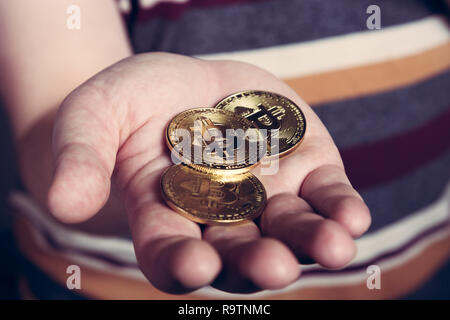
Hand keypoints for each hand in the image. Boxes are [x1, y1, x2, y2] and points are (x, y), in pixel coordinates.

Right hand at [48, 52, 370, 293]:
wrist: (184, 82)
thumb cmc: (132, 102)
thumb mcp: (95, 114)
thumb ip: (80, 156)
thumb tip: (63, 203)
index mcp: (168, 218)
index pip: (171, 254)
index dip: (180, 263)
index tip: (192, 263)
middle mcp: (222, 219)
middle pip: (239, 253)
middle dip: (256, 262)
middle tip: (273, 268)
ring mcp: (267, 197)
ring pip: (290, 231)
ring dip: (311, 243)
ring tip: (332, 247)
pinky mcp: (304, 170)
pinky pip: (326, 196)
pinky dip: (339, 208)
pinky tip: (350, 218)